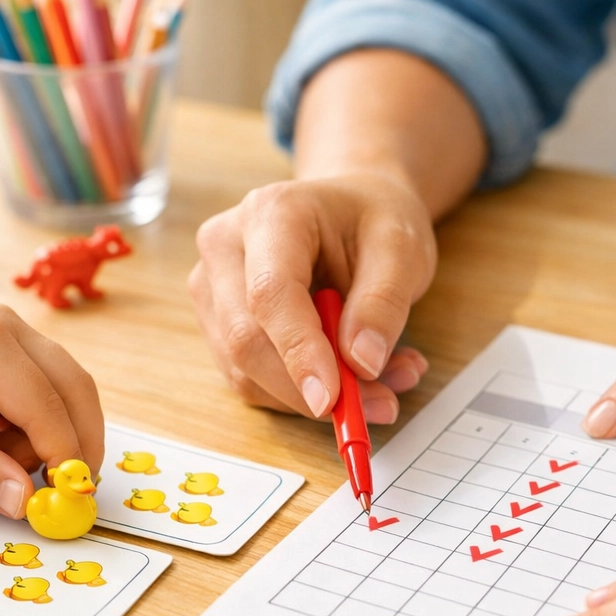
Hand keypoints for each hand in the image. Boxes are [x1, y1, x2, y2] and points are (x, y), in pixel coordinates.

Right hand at [189, 171, 434, 422]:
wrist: (353, 209)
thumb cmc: (374, 222)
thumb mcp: (402, 249)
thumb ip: (383, 302)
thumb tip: (362, 363)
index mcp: (271, 214)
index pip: (269, 294)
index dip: (298, 351)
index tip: (332, 398)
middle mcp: (225, 247)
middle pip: (246, 340)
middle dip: (309, 388)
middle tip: (379, 406)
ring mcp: (213, 288)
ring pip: (245, 371)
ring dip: (311, 397)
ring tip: (381, 383)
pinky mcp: (218, 324)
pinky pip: (251, 380)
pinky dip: (301, 394)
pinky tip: (349, 378)